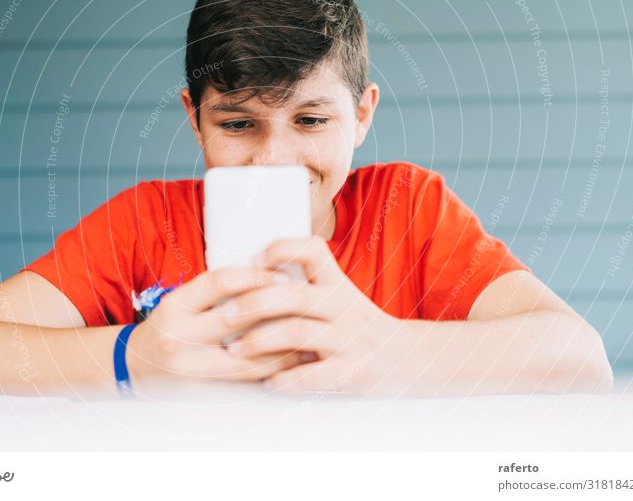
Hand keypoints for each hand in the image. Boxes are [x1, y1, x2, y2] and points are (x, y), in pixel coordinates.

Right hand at [125, 267, 318, 387]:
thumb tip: (269, 279)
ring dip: (282, 349)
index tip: (281, 276)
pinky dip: (270, 371)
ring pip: (245, 358)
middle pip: (235, 319)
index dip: (254, 277)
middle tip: (306, 305)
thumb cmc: (169, 327)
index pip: (218, 282)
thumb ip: (216, 293)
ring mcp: (187, 366)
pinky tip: (290, 364)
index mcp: (175, 304)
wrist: (134, 364)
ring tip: (308, 337)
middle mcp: (177, 334)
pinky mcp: (198, 390)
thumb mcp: (183, 302)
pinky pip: (242, 382)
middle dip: (275, 311)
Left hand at [220, 236, 402, 392]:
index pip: (313, 251)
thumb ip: (306, 288)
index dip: (281, 249)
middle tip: (223, 315)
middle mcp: (344, 307)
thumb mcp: (340, 297)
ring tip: (234, 350)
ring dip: (259, 342)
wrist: (409, 358)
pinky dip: (285, 379)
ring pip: (297, 333)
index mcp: (338, 285)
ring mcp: (349, 340)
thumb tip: (250, 279)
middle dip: (253, 303)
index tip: (253, 262)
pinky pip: (313, 375)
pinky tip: (267, 382)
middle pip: (294, 295)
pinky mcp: (352, 372)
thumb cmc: (359, 326)